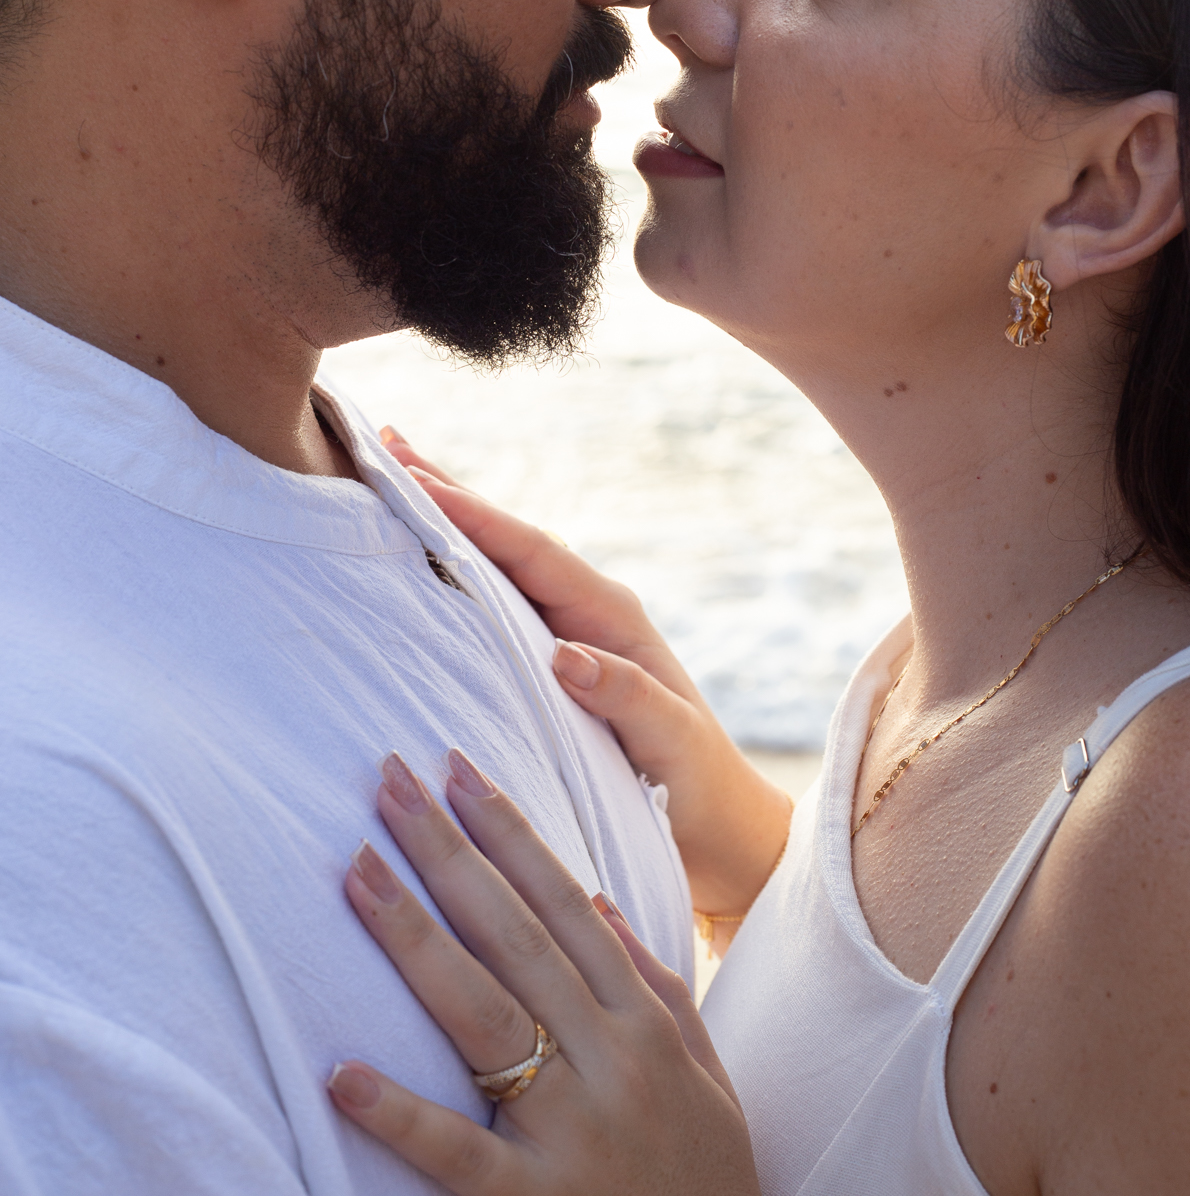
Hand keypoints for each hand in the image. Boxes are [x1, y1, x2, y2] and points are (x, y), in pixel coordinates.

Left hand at [329, 748, 759, 1195]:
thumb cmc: (704, 1172)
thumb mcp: (702, 1067)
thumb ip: (652, 981)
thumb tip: (595, 899)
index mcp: (642, 1020)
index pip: (563, 903)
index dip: (509, 832)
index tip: (458, 772)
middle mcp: (609, 1057)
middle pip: (514, 935)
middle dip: (449, 852)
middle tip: (389, 782)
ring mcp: (572, 1129)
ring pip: (484, 1014)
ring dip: (414, 937)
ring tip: (357, 872)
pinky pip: (460, 1154)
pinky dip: (401, 1114)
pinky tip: (343, 1073)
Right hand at [380, 429, 792, 919]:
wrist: (720, 830)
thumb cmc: (700, 787)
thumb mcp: (673, 742)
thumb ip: (628, 695)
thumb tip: (566, 654)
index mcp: (612, 617)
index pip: (531, 551)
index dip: (473, 514)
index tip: (415, 478)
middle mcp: (586, 612)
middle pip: (505, 540)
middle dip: (448, 492)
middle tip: (386, 443)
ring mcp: (566, 633)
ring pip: (495, 565)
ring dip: (446, 522)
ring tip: (391, 475)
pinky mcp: (550, 663)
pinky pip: (492, 605)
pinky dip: (454, 571)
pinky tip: (417, 560)